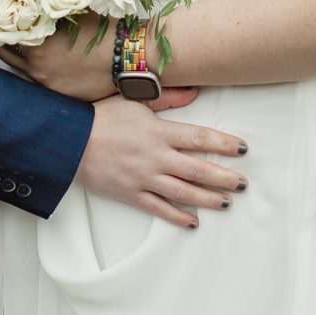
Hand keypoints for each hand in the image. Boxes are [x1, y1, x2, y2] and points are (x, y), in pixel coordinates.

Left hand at [7, 16, 116, 99]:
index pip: (6, 32)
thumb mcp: (73, 11)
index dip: (1, 23)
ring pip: (21, 69)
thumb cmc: (102, 29)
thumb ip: (50, 8)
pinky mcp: (59, 94)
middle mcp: (36, 65)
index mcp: (36, 42)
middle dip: (4, 42)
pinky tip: (42, 62)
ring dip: (19, 57)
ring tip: (17, 47)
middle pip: (7, 53)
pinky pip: (39, 81)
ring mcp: (46, 82)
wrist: (126, 57)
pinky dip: (37, 70)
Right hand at [77, 96, 247, 229]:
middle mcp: (156, 157)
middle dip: (224, 177)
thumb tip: (194, 91)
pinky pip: (159, 209)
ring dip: (208, 199)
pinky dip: (177, 218)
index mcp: (158, 131)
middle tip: (244, 183)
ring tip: (227, 202)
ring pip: (183, 193)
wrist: (71, 141)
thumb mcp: (135, 100)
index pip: (199, 137)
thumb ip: (167, 98)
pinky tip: (194, 223)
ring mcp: (144, 178)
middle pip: (198, 170)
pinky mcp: (131, 194)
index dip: (224, 143)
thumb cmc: (102, 116)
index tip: (243, 149)